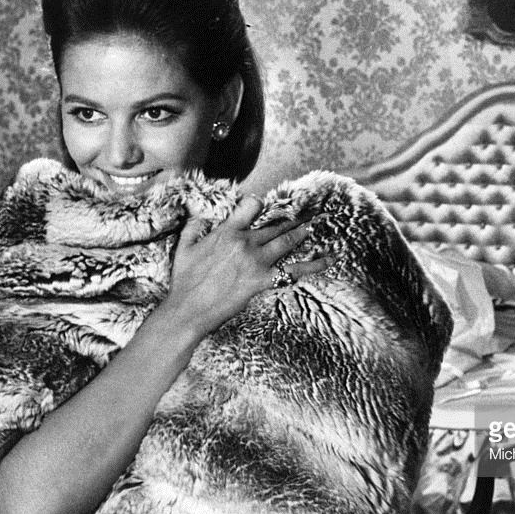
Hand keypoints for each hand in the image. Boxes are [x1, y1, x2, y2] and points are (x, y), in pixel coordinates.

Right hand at [165, 196, 328, 337]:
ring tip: (313, 227)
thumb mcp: (183, 248)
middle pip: (274, 225)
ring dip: (302, 232)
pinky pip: (295, 270)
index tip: (265, 205)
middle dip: (290, 218)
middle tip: (304, 213)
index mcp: (226, 232)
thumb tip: (196, 213)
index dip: (260, 204)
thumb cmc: (184, 281)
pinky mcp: (263, 280)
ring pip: (287, 241)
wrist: (188, 309)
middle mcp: (244, 242)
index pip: (251, 206)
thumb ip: (192, 227)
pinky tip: (330, 258)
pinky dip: (315, 264)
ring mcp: (256, 261)